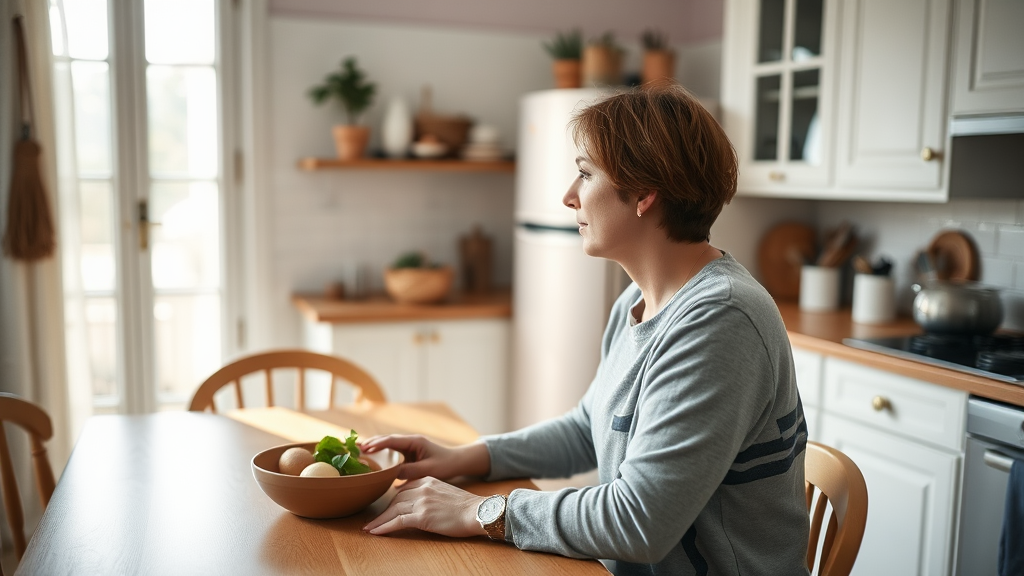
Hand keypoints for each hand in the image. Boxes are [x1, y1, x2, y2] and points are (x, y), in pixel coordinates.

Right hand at [360, 435, 489, 479]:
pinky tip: (372, 462)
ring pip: (388, 446)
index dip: (377, 444)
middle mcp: (410, 442)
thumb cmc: (446, 464)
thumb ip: (412, 471)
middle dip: (371, 444)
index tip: (365, 448)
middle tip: (356, 449)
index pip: (392, 440)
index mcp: (414, 442)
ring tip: (359, 453)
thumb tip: (393, 475)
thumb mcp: (429, 469)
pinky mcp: (408, 456)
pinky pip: (392, 454)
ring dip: (375, 448)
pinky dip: (381, 456)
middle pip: (386, 440)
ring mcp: (408, 448)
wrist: (457, 463)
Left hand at [362, 477, 485, 537]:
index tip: (385, 510)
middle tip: (373, 522)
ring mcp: (421, 501)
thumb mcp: (445, 493)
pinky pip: (398, 521)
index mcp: (428, 480)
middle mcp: (422, 488)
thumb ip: (430, 494)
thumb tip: (418, 504)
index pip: (404, 490)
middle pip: (396, 499)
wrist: (477, 511)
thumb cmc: (466, 507)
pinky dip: (384, 527)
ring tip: (369, 529)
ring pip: (393, 510)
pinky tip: (375, 532)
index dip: (393, 502)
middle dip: (383, 511)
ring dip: (379, 521)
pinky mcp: (422, 516)